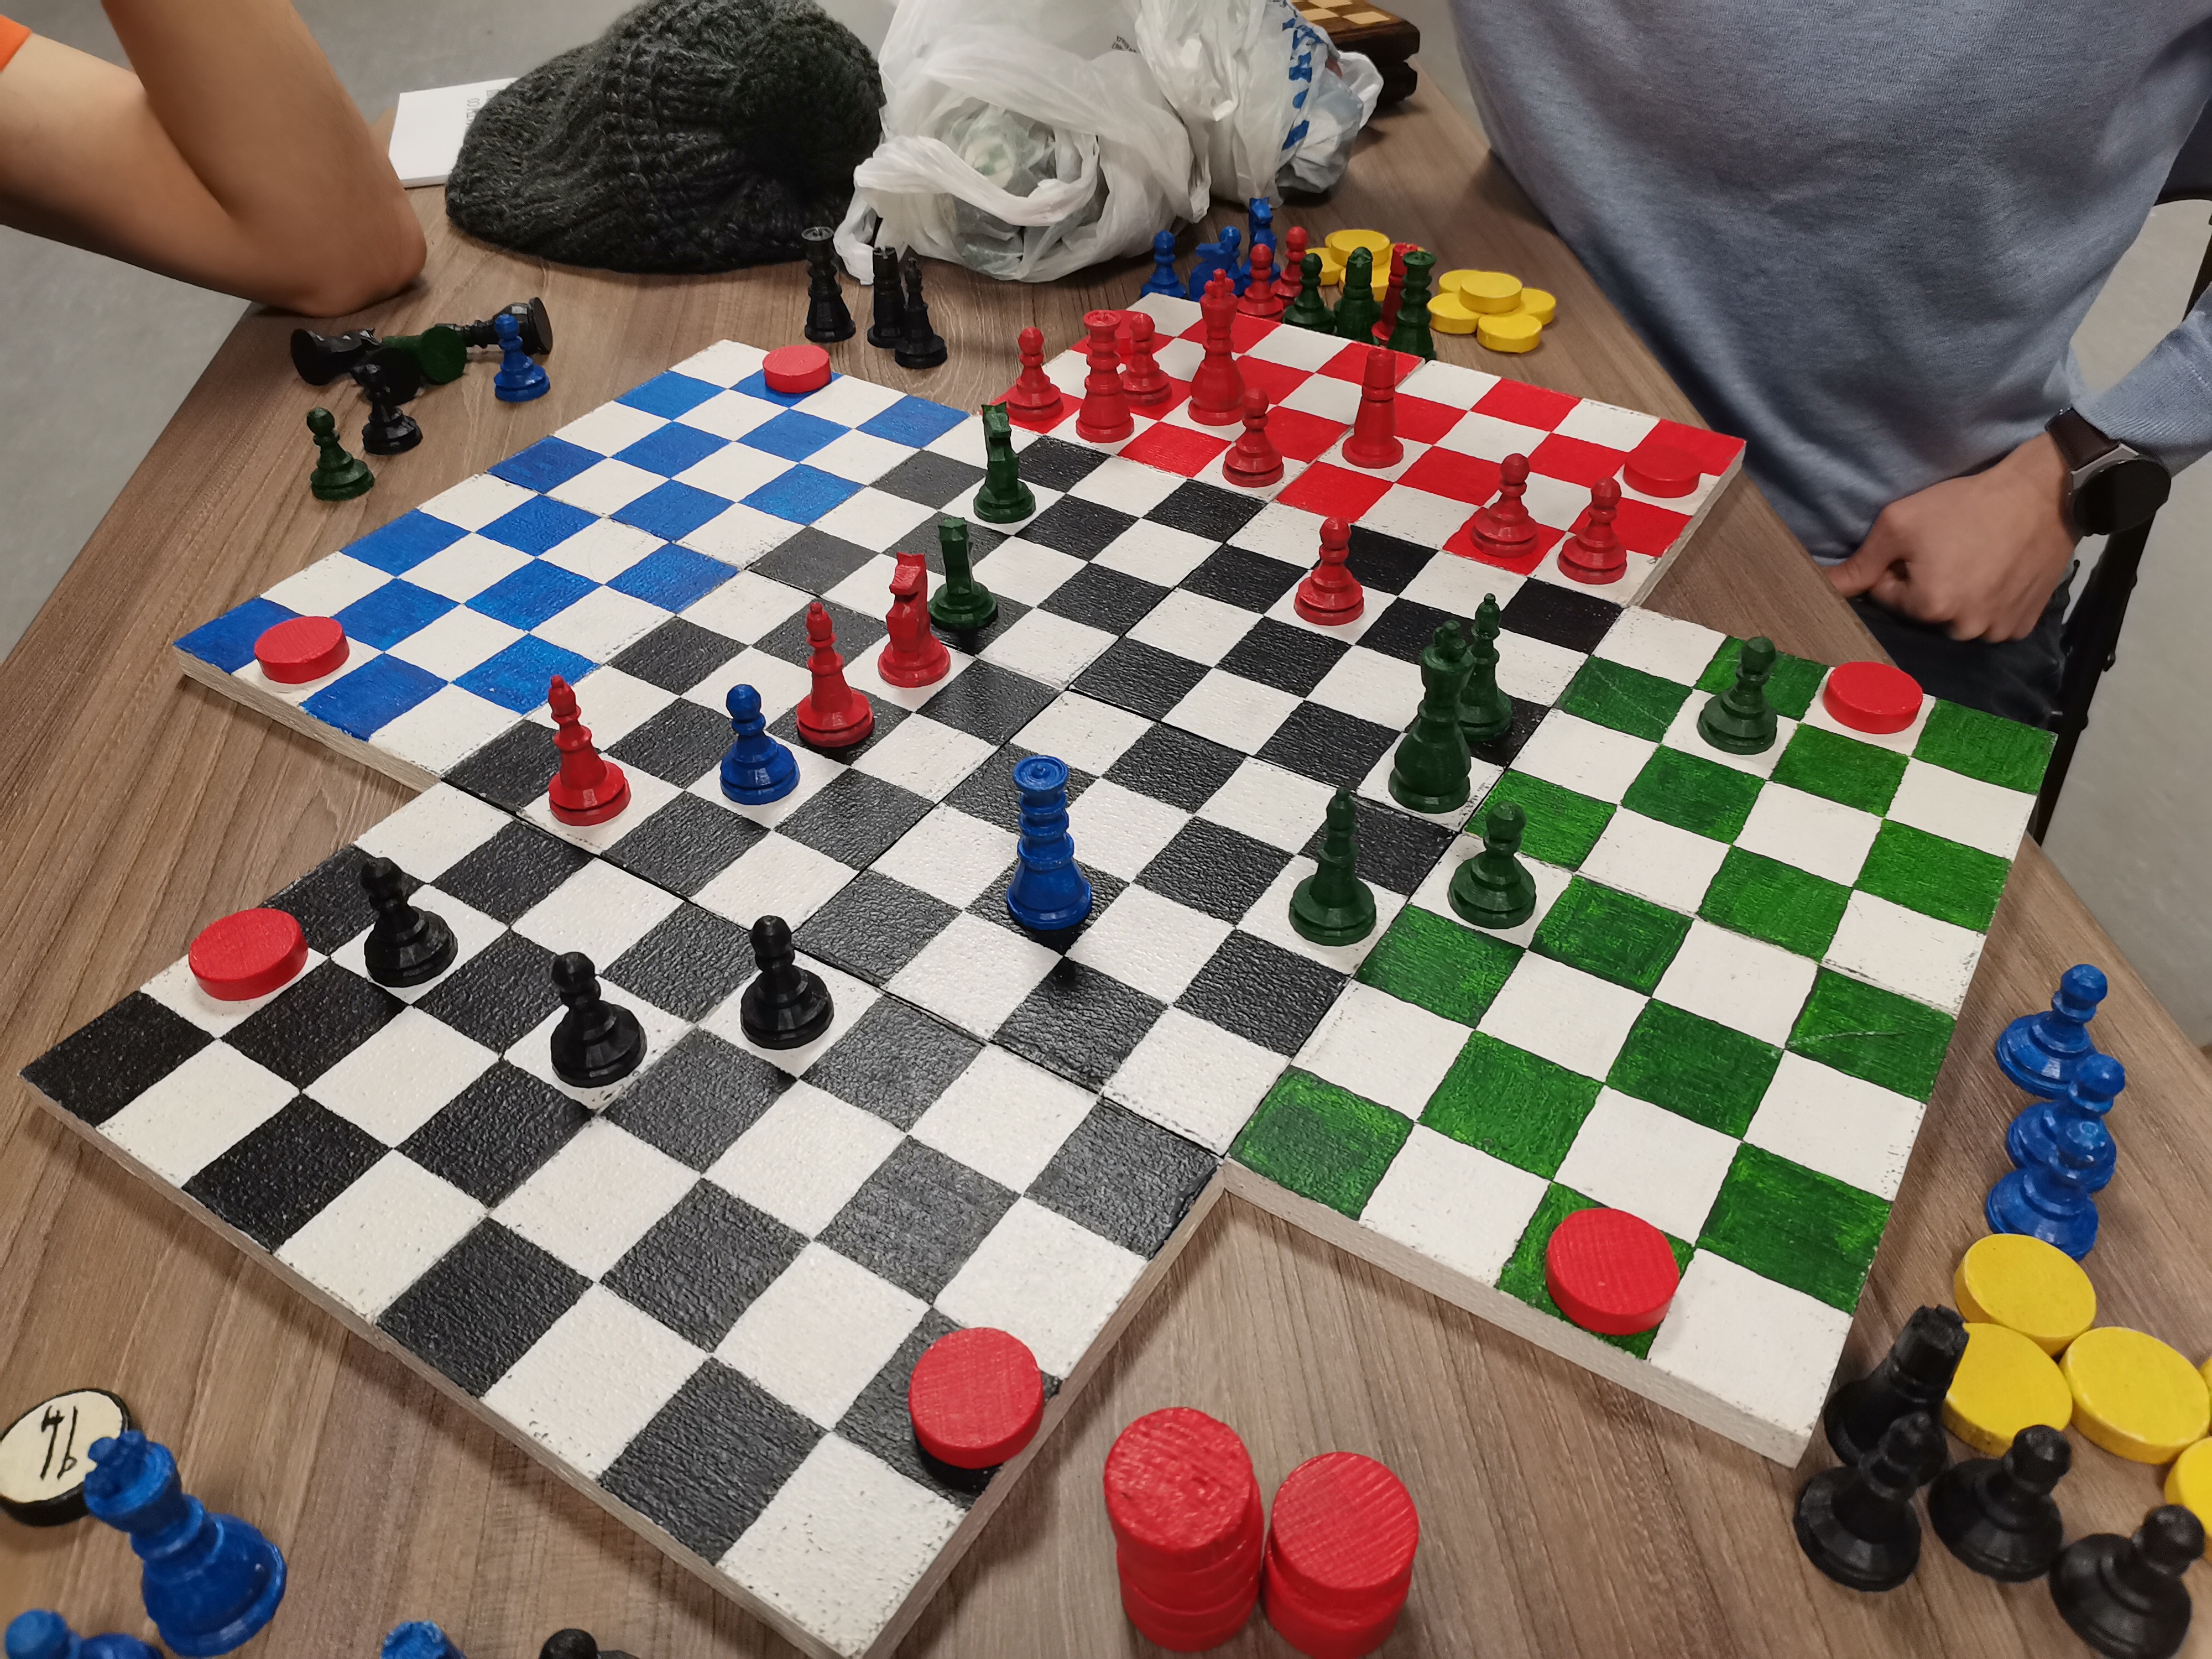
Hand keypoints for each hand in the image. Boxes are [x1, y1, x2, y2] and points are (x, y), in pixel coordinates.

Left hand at [1826, 433, 2076, 641]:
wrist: (2043, 495)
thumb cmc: (1966, 505)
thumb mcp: (1899, 524)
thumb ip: (1859, 564)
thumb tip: (1821, 587)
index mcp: (1929, 607)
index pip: (1887, 596)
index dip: (1896, 567)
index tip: (1921, 544)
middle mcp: (1964, 629)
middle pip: (1922, 611)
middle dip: (1926, 584)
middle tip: (1951, 548)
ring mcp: (1997, 630)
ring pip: (1956, 618)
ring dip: (1958, 595)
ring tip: (1977, 559)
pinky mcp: (2023, 625)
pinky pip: (1991, 621)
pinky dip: (1989, 602)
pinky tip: (1998, 572)